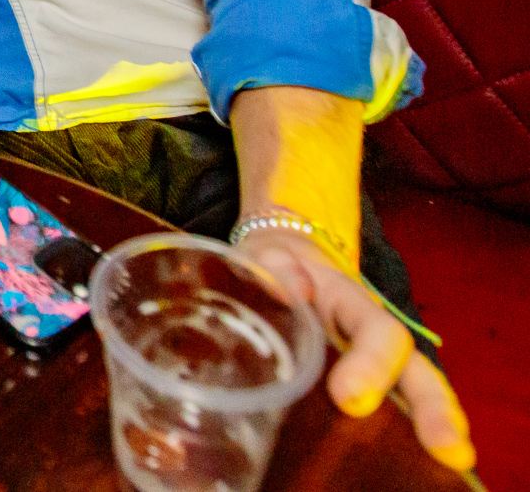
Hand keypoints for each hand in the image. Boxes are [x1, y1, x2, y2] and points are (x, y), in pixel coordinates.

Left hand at [234, 228, 474, 471]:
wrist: (274, 265)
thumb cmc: (271, 268)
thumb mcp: (266, 256)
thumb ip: (276, 265)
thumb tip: (296, 288)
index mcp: (347, 300)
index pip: (376, 330)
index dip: (371, 364)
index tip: (349, 398)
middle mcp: (371, 333)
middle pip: (415, 369)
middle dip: (432, 407)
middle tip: (446, 449)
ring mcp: (372, 361)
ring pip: (416, 390)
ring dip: (434, 424)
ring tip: (454, 460)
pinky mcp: (362, 383)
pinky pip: (394, 409)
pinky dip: (408, 436)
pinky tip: (423, 464)